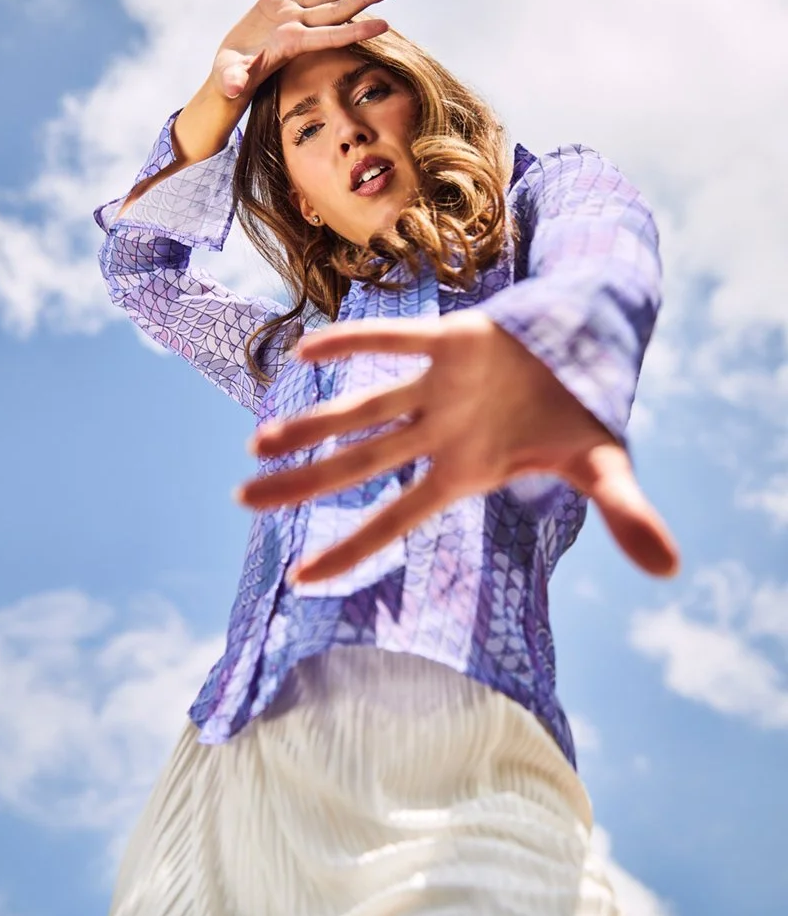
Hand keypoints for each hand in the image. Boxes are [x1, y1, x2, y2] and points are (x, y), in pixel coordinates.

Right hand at [211, 0, 397, 100]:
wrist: (229, 74)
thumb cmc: (231, 80)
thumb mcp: (232, 79)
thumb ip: (235, 80)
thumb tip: (233, 88)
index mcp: (292, 43)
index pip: (331, 36)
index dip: (357, 30)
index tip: (385, 25)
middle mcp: (297, 27)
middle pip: (339, 10)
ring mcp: (288, 13)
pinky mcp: (275, 1)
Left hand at [236, 311, 680, 583]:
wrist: (582, 351)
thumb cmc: (578, 420)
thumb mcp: (607, 469)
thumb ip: (628, 515)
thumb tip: (671, 567)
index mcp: (463, 472)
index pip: (398, 517)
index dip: (354, 546)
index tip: (301, 577)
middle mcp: (437, 434)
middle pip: (359, 464)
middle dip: (303, 483)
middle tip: (243, 500)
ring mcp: (437, 388)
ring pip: (363, 408)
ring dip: (313, 423)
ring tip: (257, 444)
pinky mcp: (449, 339)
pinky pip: (395, 342)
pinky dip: (356, 344)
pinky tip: (306, 353)